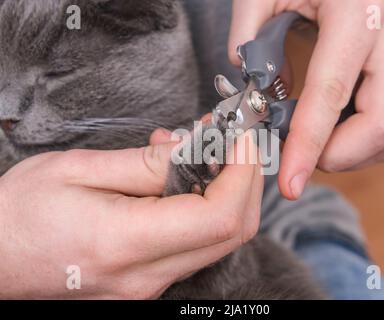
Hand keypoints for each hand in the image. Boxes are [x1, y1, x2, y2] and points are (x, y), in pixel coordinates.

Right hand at [0, 130, 262, 298]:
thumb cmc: (20, 212)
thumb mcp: (77, 170)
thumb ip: (144, 163)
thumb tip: (195, 148)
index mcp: (125, 243)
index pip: (218, 217)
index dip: (242, 174)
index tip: (240, 138)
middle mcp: (146, 275)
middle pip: (232, 232)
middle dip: (245, 180)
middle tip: (232, 140)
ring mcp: (150, 285)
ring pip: (220, 239)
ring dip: (227, 191)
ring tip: (203, 150)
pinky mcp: (149, 281)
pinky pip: (195, 244)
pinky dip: (204, 206)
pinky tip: (183, 178)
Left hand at [229, 0, 383, 199]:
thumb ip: (247, 33)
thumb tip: (250, 83)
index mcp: (357, 13)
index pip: (331, 93)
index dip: (307, 146)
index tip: (288, 183)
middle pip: (382, 127)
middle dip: (336, 157)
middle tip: (299, 158)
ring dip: (348, 152)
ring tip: (311, 141)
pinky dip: (359, 140)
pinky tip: (331, 128)